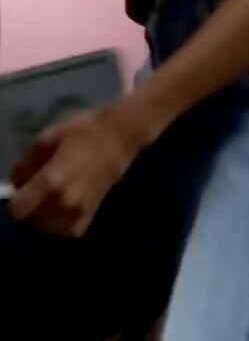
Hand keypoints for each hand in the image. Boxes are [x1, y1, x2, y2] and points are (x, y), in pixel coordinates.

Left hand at [9, 106, 135, 237]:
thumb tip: (18, 181)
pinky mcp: (88, 218)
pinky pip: (63, 231)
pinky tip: (59, 206)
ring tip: (48, 196)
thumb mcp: (49, 137)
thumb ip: (28, 162)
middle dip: (27, 205)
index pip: (18, 209)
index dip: (15, 199)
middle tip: (35, 187)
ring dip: (40, 215)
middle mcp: (64, 202)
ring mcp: (78, 213)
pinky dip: (56, 223)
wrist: (118, 139)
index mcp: (52, 180)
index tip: (21, 187)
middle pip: (29, 219)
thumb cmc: (83, 132)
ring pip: (44, 227)